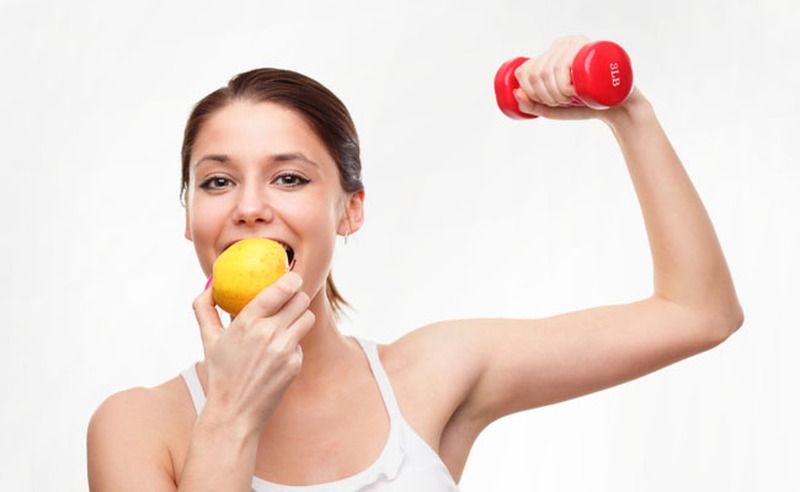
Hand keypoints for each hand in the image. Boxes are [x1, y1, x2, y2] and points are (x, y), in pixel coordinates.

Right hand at [191, 272, 314, 435]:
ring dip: (300, 317)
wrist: (234, 412)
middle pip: (300, 300)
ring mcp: (284, 349)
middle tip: (291, 299)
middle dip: (296, 297)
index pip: (280, 289)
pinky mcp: (295, 364)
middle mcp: (268, 334)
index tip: (293, 276)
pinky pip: (301, 343)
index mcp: (247, 322)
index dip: (292, 279)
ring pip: (307, 318)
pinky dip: (293, 344)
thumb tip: (210, 284)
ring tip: (287, 324)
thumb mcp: (208, 339)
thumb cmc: (221, 373)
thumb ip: (204, 308)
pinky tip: (279, 355)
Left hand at [514, 36, 606, 119]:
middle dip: (546, 97)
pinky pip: (563, 67)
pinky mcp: (592, 48)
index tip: (548, 103)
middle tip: (564, 102)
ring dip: (556, 94)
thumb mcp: (554, 109)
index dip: (530, 93)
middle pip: (536, 73)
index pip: (525, 71)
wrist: (617, 106)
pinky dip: (564, 87)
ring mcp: (577, 43)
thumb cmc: (585, 105)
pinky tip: (574, 92)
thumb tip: (516, 94)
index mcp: (549, 53)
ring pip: (548, 71)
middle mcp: (562, 44)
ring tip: (572, 98)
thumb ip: (533, 105)